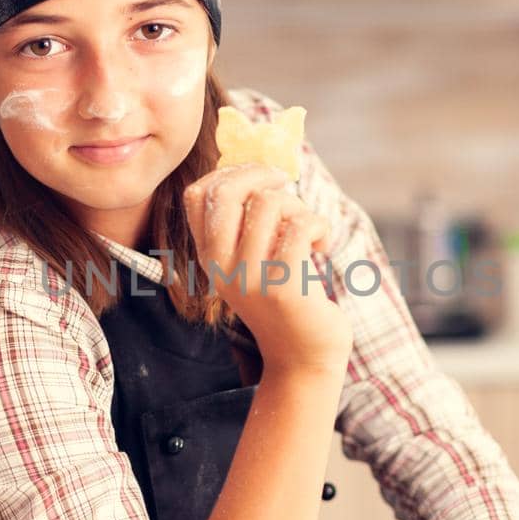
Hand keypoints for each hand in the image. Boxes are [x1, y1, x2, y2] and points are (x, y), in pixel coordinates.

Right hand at [182, 164, 351, 373]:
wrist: (303, 356)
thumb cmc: (286, 296)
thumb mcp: (254, 258)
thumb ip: (248, 218)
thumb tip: (262, 163)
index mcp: (208, 256)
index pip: (198, 194)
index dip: (232, 173)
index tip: (263, 180)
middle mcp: (220, 267)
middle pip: (229, 190)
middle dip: (265, 175)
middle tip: (288, 187)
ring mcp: (249, 278)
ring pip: (271, 203)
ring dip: (300, 209)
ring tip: (308, 234)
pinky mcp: (282, 288)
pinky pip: (301, 226)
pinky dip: (319, 228)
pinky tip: (321, 248)